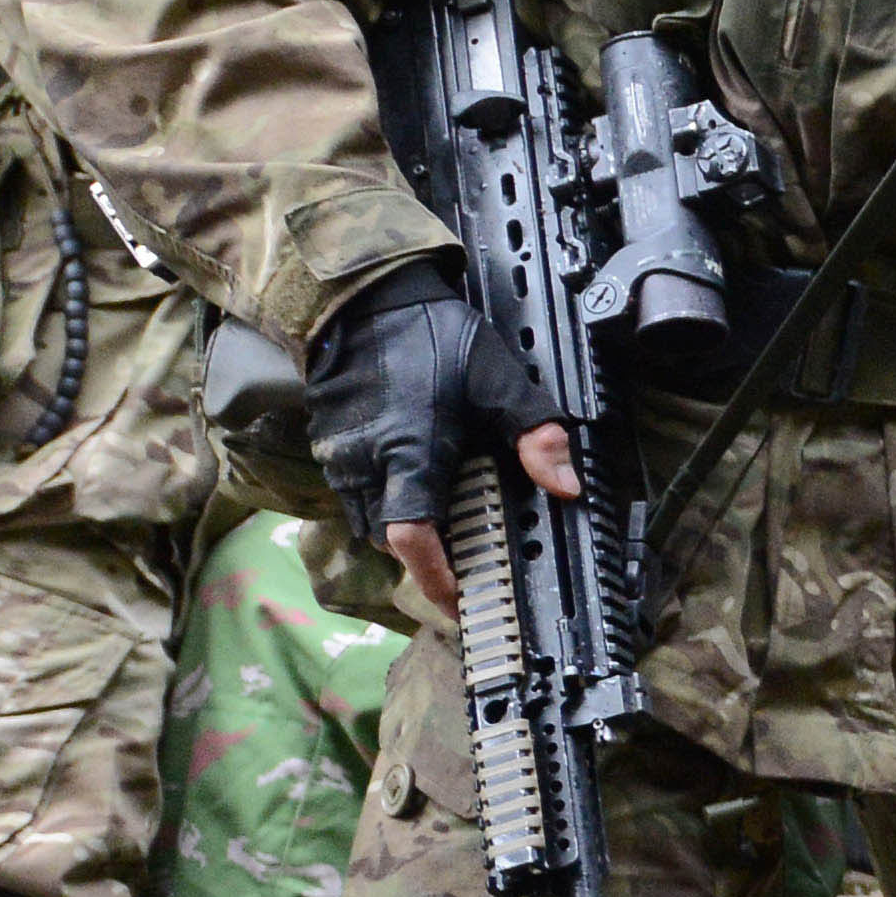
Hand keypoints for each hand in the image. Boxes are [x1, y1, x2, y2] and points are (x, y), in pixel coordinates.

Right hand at [301, 261, 576, 616]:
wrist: (364, 298)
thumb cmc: (433, 336)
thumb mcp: (500, 379)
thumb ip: (537, 434)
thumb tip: (567, 488)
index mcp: (411, 454)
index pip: (412, 538)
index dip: (435, 576)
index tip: (459, 599)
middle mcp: (367, 463)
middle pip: (390, 537)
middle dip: (423, 555)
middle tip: (463, 561)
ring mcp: (340, 455)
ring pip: (366, 517)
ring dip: (400, 527)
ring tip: (439, 522)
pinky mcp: (328, 443)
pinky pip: (350, 490)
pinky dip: (379, 499)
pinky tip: (410, 481)